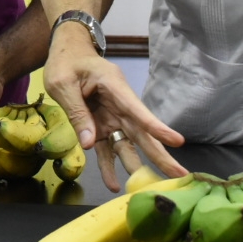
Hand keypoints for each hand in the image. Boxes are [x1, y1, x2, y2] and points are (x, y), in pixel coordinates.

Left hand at [41, 30, 185, 191]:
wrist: (66, 54)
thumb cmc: (66, 62)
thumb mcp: (63, 84)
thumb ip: (77, 113)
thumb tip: (90, 144)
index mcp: (114, 86)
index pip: (138, 109)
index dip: (156, 126)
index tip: (177, 141)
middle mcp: (119, 105)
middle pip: (142, 132)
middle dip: (160, 154)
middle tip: (179, 173)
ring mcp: (112, 118)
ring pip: (129, 144)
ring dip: (139, 165)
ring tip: (151, 187)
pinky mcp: (102, 127)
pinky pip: (107, 150)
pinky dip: (109, 167)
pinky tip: (113, 184)